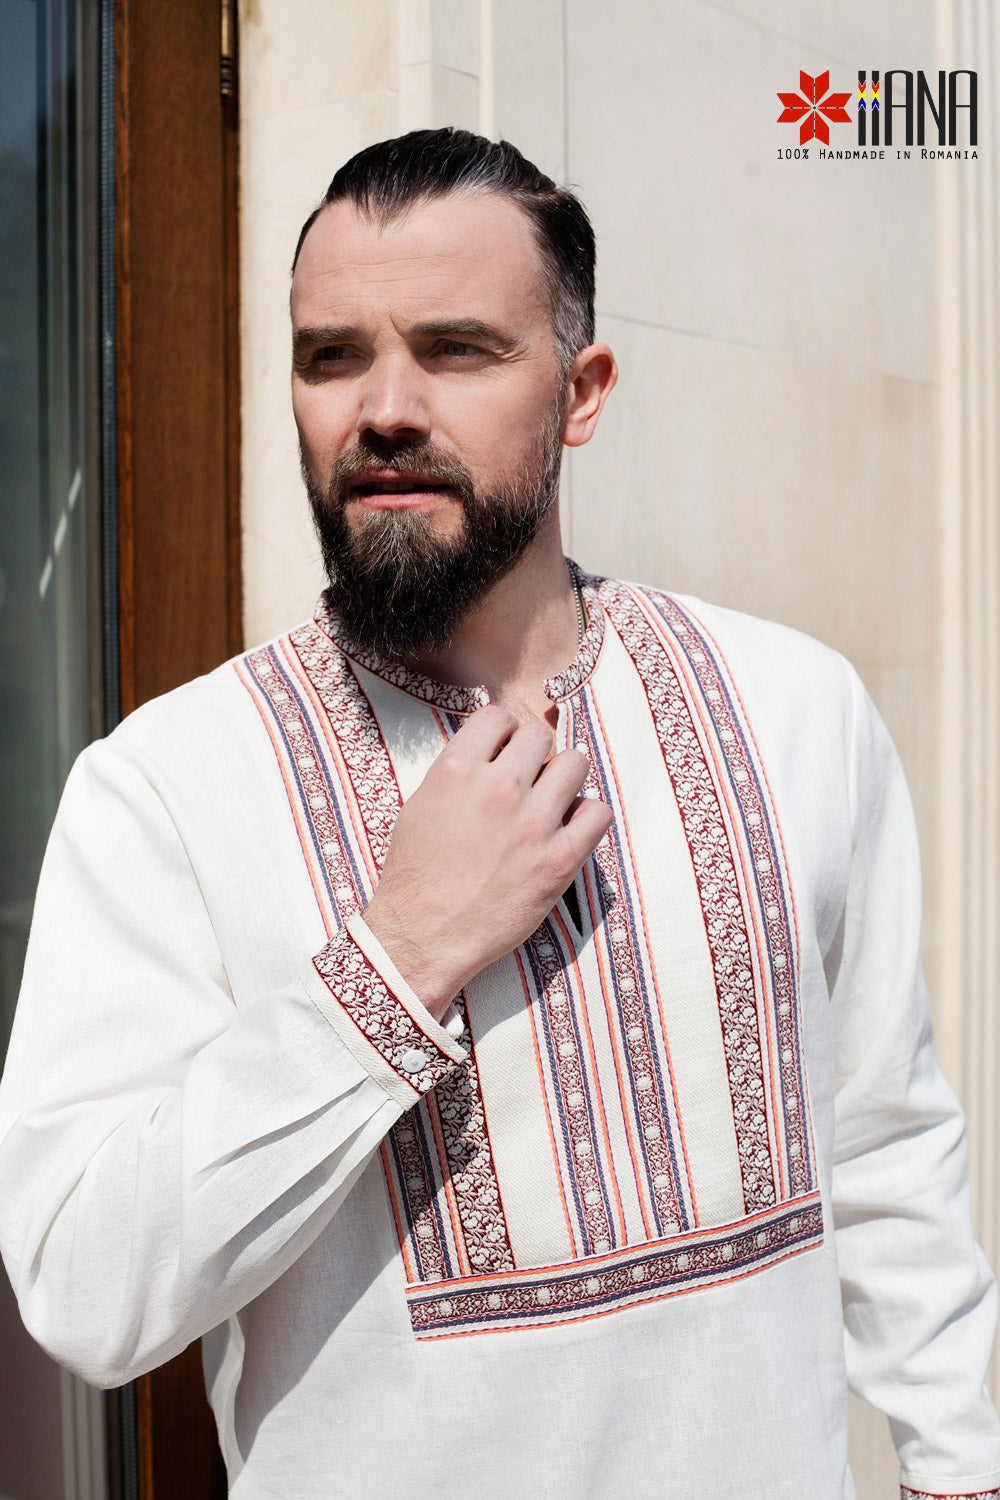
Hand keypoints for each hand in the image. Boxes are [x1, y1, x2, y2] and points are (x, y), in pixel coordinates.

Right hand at [363, 704, 611, 1019]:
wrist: (422, 937)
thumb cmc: (415, 876)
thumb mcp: (420, 805)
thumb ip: (458, 771)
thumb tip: (493, 749)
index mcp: (456, 770)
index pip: (499, 716)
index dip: (505, 732)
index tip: (506, 751)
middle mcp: (497, 788)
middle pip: (540, 736)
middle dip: (535, 754)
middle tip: (529, 780)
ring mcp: (532, 824)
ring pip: (575, 764)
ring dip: (564, 780)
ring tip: (551, 802)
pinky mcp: (559, 861)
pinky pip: (598, 813)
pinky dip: (587, 817)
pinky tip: (568, 831)